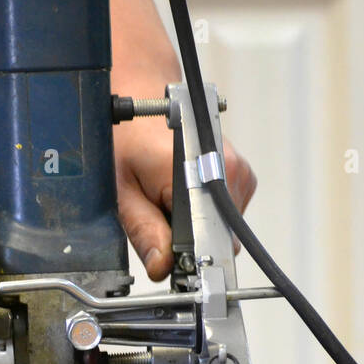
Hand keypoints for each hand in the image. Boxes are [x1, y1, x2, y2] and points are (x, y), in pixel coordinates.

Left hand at [107, 0, 256, 281]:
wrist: (144, 95)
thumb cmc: (127, 136)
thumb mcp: (122, 189)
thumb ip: (144, 231)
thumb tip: (162, 267)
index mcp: (201, 175)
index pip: (206, 244)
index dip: (184, 262)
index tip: (169, 268)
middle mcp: (229, 172)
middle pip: (217, 239)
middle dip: (188, 243)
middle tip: (156, 220)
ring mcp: (239, 172)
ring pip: (223, 228)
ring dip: (195, 227)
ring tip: (166, 200)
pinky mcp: (241, 175)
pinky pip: (226, 213)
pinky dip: (203, 212)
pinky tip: (181, 193)